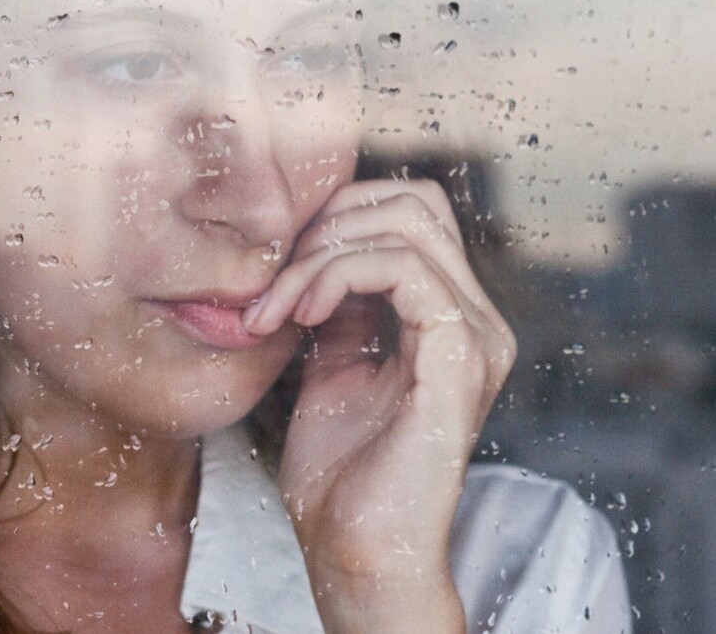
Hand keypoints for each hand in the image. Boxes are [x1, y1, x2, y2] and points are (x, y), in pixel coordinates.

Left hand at [242, 179, 515, 631]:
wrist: (352, 552)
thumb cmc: (339, 467)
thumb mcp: (332, 357)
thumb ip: (339, 298)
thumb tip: (317, 239)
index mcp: (452, 315)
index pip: (412, 208)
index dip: (340, 212)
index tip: (281, 262)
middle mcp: (478, 318)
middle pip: (414, 201)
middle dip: (328, 222)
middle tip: (276, 278)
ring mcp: (477, 336)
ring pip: (404, 226)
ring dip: (321, 253)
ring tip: (279, 304)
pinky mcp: (460, 358)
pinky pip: (402, 269)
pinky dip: (338, 274)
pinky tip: (303, 313)